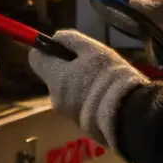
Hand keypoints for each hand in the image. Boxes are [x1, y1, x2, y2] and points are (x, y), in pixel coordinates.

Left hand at [28, 30, 150, 150]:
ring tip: (102, 82)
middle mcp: (54, 97)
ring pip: (67, 91)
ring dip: (79, 84)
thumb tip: (55, 37)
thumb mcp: (93, 50)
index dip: (47, 50)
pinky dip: (86, 99)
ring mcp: (66, 113)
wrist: (127, 114)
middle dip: (67, 69)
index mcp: (55, 77)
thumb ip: (71, 40)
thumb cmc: (109, 77)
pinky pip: (77, 105)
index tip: (63, 48)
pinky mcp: (79, 124)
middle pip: (53, 76)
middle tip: (91, 65)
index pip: (35, 58)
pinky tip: (104, 96)